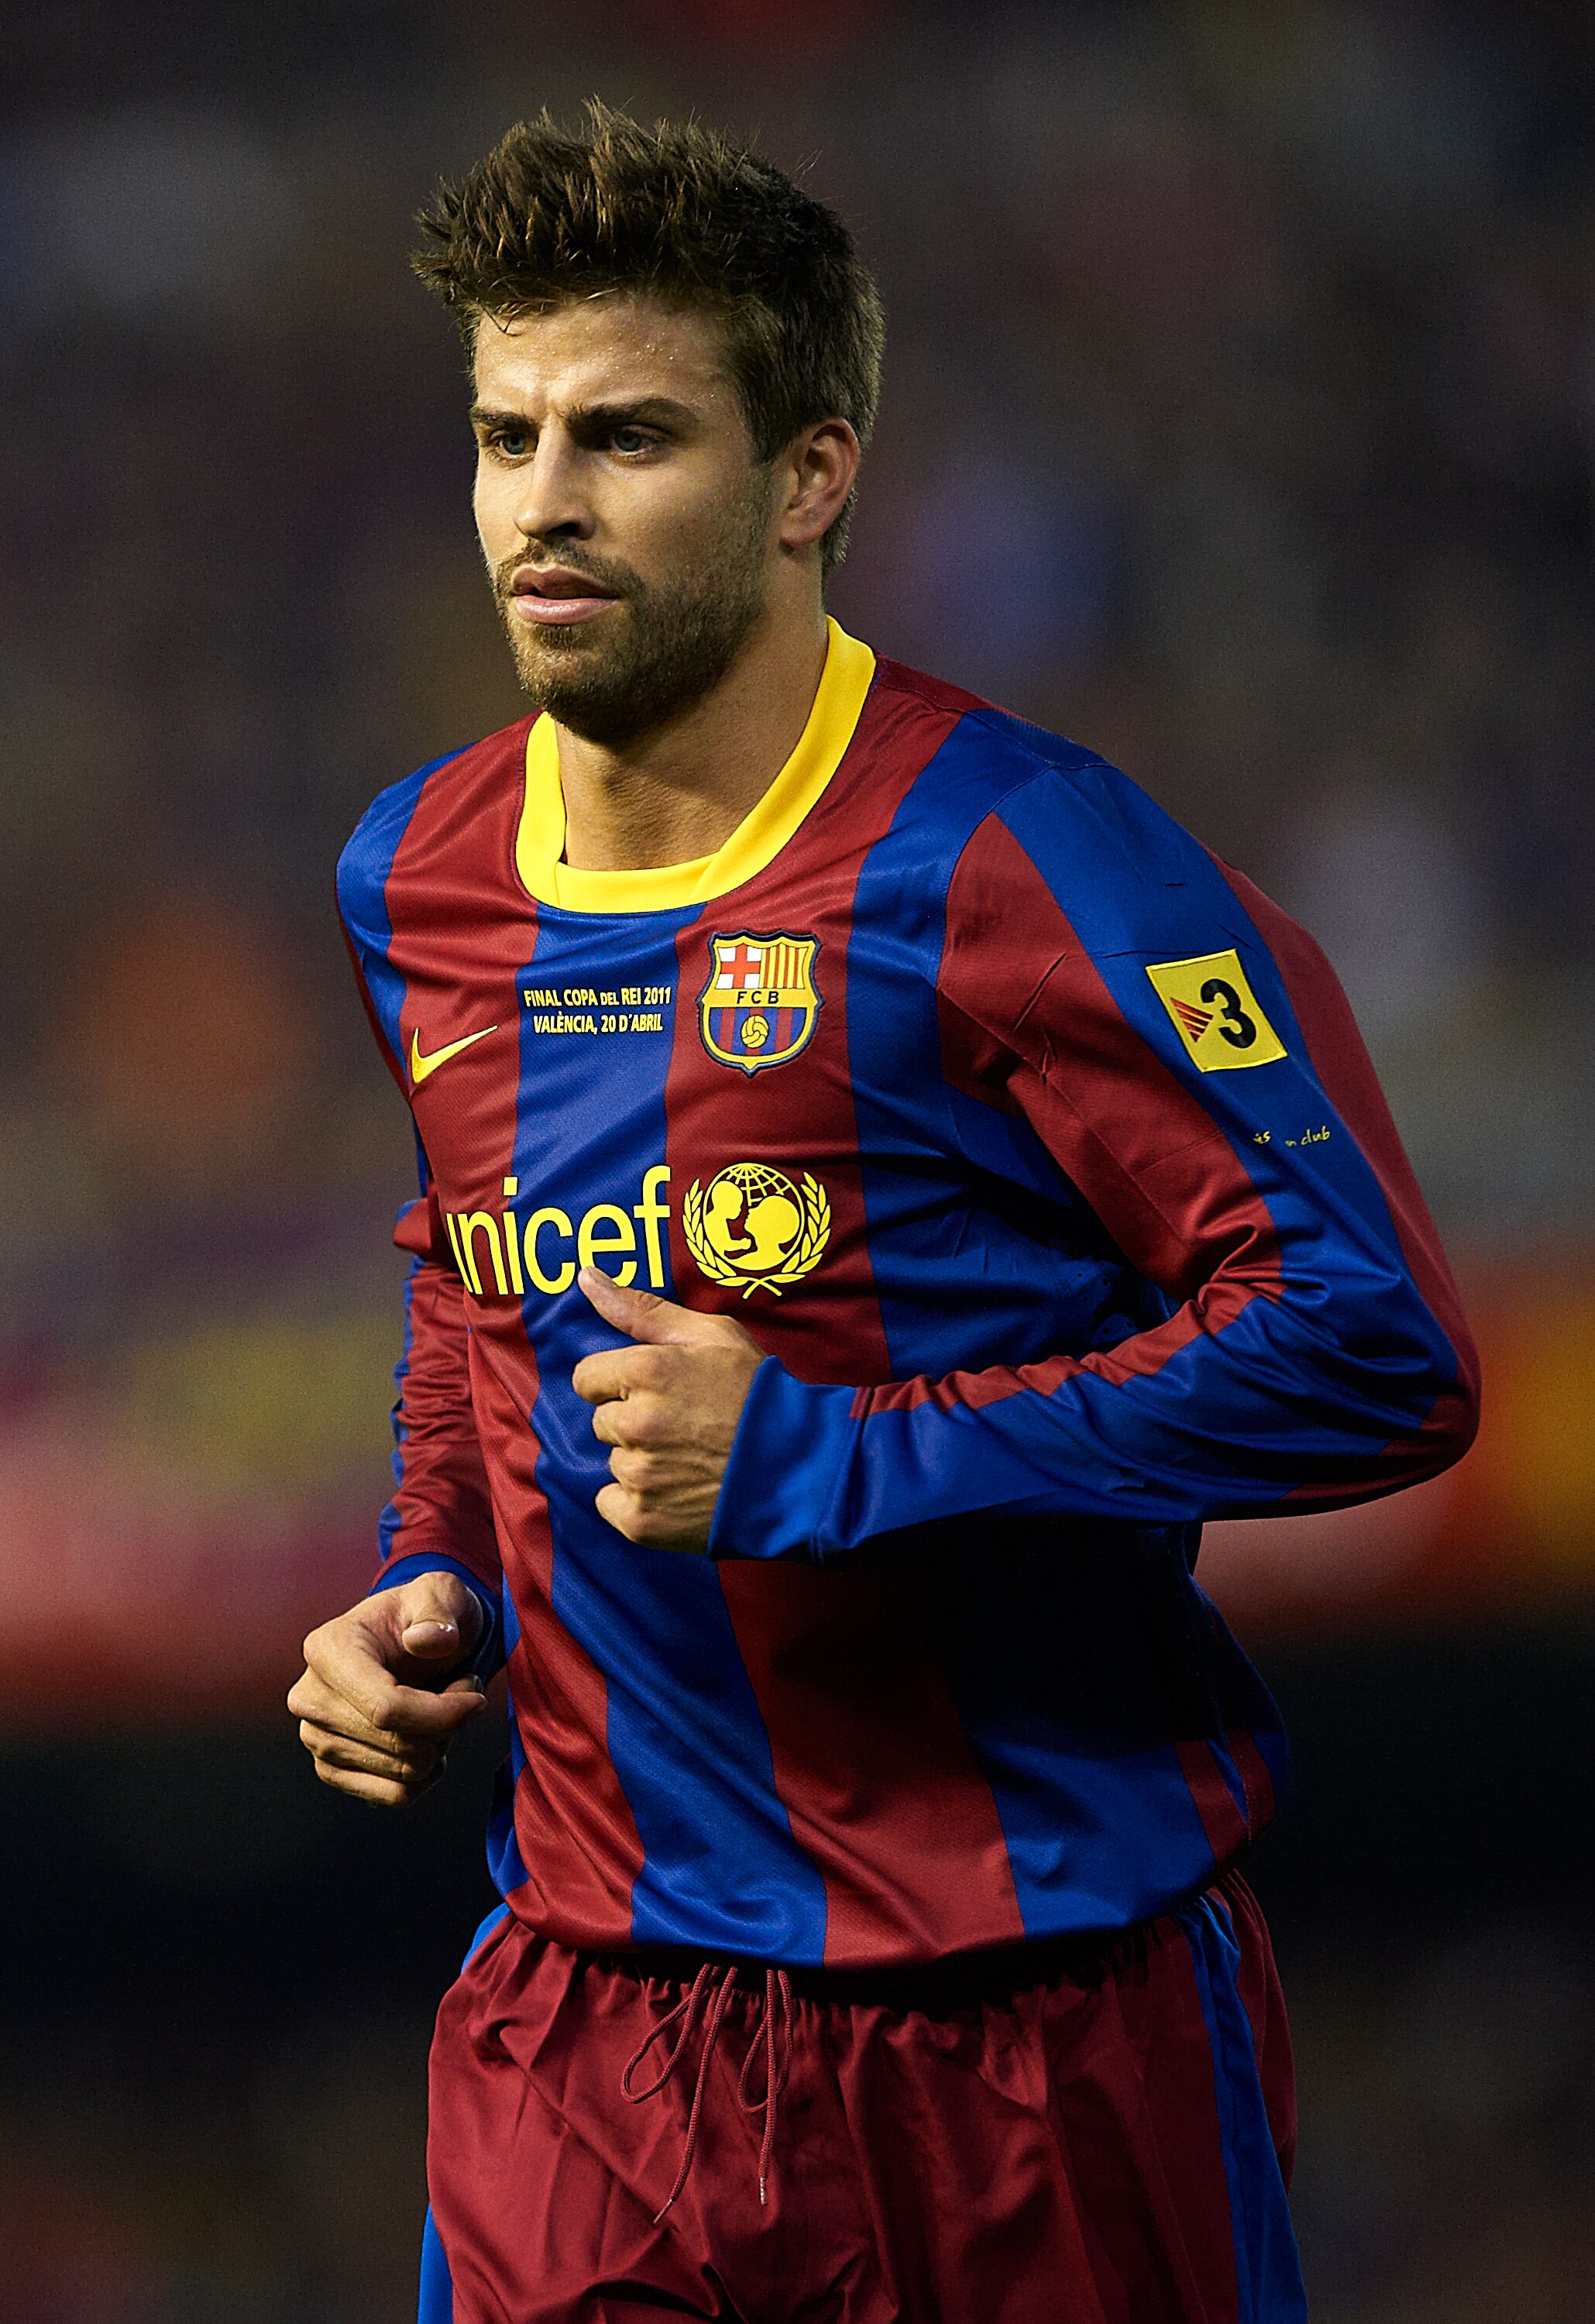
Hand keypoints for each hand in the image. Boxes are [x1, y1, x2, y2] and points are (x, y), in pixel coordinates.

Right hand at [288, 1570, 486, 1805]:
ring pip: (402, 1772)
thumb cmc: (428, 1614)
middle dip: (446, 1723)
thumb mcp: (442, 1593)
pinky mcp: (331, 1768)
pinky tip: (431, 1739)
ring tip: (442, 1704)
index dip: (442, 1713)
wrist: (416, 1641)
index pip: (385, 1708)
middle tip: (460, 1690)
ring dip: (440, 1745)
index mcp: (327, 1649)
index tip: (476, 1697)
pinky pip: (394, 1796)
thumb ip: (439, 1608)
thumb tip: (426, 1641)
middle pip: (397, 1744)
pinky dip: (427, 1774)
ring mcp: (315, 1737)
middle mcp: (310, 1697)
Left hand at [572, 1267, 763, 1550]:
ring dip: (643, 1460)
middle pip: (603, 1421)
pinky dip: (639, 1502)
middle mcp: (636, 1422)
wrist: (803, 1470)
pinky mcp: (643, 1520)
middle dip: (635, 1420)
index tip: (657, 1391)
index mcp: (647, 1371)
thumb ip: (642, 1310)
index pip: (587, 1378)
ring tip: (692, 1459)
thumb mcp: (713, 1335)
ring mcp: (639, 1475)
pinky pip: (612, 1504)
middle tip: (685, 1426)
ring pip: (615, 1461)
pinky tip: (679, 1492)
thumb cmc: (759, 1395)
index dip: (620, 1382)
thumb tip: (585, 1276)